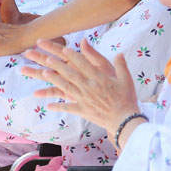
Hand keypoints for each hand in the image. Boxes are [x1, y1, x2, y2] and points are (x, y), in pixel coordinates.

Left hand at [22, 38, 138, 139]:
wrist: (126, 121)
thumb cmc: (127, 99)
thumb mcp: (126, 79)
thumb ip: (121, 65)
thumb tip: (119, 52)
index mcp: (99, 78)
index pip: (83, 64)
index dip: (72, 56)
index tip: (63, 49)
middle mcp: (89, 87)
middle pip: (70, 73)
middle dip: (58, 65)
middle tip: (47, 58)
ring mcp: (84, 99)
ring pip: (66, 87)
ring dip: (54, 80)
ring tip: (44, 73)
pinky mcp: (83, 110)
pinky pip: (68, 108)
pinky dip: (58, 106)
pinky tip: (48, 105)